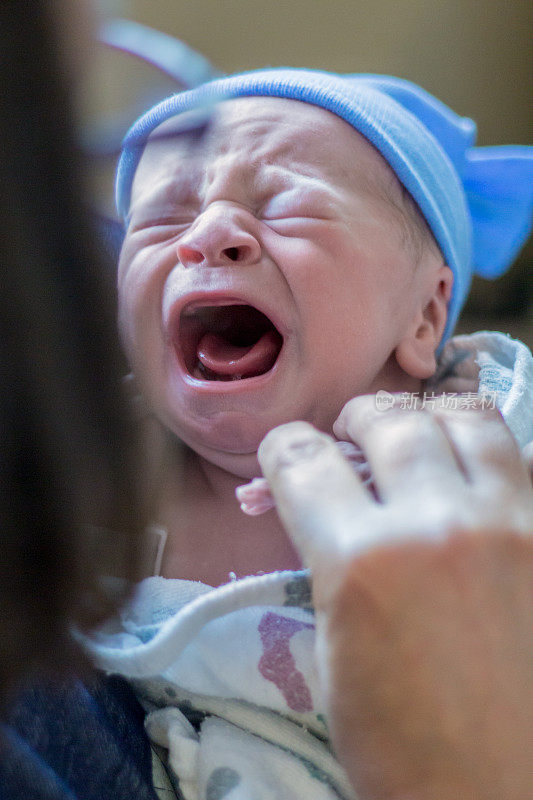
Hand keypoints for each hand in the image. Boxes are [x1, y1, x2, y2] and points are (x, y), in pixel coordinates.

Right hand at [258, 400, 532, 799]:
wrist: (501, 797)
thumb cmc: (401, 745)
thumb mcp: (333, 654)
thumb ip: (326, 561)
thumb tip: (317, 506)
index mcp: (364, 563)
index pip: (304, 463)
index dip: (282, 451)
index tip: (284, 454)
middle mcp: (441, 525)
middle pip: (389, 422)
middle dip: (356, 419)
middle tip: (349, 434)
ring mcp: (515, 525)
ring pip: (469, 419)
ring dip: (427, 419)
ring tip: (416, 434)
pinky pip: (526, 461)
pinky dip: (490, 454)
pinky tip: (475, 473)